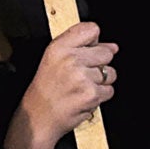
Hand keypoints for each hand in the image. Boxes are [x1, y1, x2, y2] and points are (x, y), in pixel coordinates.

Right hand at [4, 22, 116, 148]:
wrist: (37, 119)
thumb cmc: (45, 91)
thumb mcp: (54, 60)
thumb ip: (82, 47)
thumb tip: (112, 46)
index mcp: (59, 47)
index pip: (91, 29)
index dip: (93, 42)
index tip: (87, 51)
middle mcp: (70, 60)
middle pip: (107, 52)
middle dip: (99, 65)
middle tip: (81, 76)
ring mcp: (82, 77)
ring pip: (110, 73)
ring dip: (100, 82)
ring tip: (81, 88)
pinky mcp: (91, 94)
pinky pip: (109, 91)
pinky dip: (99, 96)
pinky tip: (83, 98)